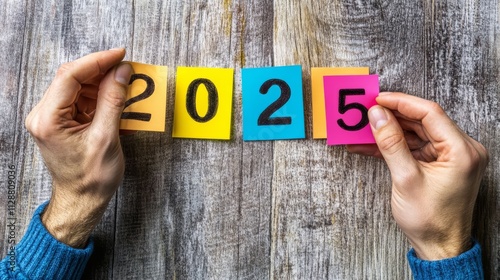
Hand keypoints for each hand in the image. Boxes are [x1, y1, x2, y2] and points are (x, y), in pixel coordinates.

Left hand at [25, 49, 132, 247]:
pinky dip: (100, 95)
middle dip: (101, 70)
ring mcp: (51, 118)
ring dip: (102, 82)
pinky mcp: (62, 122)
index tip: (120, 55)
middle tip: (126, 67)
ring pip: (77, 86)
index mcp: (48, 120)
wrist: (82, 201)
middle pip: (72, 78)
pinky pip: (81, 99)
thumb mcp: (106, 138)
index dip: (97, 61)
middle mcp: (44, 115)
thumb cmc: (91, 178)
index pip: (70, 76)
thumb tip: (121, 72)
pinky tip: (116, 96)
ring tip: (125, 83)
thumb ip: (113, 101)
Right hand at [347, 92, 487, 259]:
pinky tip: (371, 145)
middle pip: (423, 121)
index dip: (401, 103)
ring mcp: (452, 157)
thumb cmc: (430, 219)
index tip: (377, 100)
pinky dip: (395, 146)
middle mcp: (462, 149)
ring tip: (364, 129)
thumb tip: (377, 115)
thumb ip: (390, 143)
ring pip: (417, 133)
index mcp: (462, 151)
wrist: (439, 246)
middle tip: (367, 112)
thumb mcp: (406, 178)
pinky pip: (416, 147)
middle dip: (393, 116)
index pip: (430, 113)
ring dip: (390, 132)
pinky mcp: (441, 164)